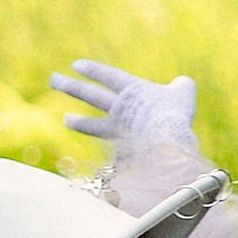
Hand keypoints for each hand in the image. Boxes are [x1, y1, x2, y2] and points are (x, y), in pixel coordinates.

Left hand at [50, 59, 203, 205]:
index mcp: (132, 90)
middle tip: (54, 80)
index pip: (107, 76)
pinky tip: (97, 171)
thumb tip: (184, 83)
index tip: (75, 66)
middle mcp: (119, 109)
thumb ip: (181, 86)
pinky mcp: (121, 153)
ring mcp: (117, 132)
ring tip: (66, 119)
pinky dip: (104, 165)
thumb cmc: (177, 114)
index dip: (92, 70)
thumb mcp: (184, 93)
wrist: (167, 143)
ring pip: (92, 125)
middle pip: (90, 95)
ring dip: (78, 122)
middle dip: (70, 86)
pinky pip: (109, 158)